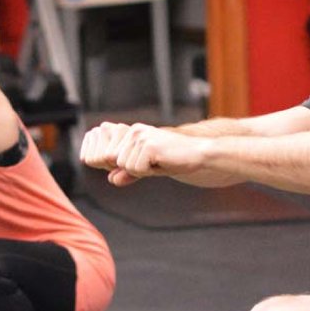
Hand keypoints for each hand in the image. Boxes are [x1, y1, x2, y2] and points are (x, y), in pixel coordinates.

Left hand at [83, 122, 205, 186]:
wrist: (199, 153)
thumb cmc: (174, 159)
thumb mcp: (147, 166)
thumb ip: (129, 171)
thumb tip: (110, 179)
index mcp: (132, 132)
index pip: (116, 160)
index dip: (133, 167)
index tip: (151, 160)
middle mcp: (134, 131)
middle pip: (119, 164)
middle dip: (138, 169)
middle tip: (157, 161)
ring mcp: (140, 137)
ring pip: (127, 167)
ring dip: (145, 170)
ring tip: (161, 160)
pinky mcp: (148, 145)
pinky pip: (138, 170)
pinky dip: (151, 172)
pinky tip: (164, 161)